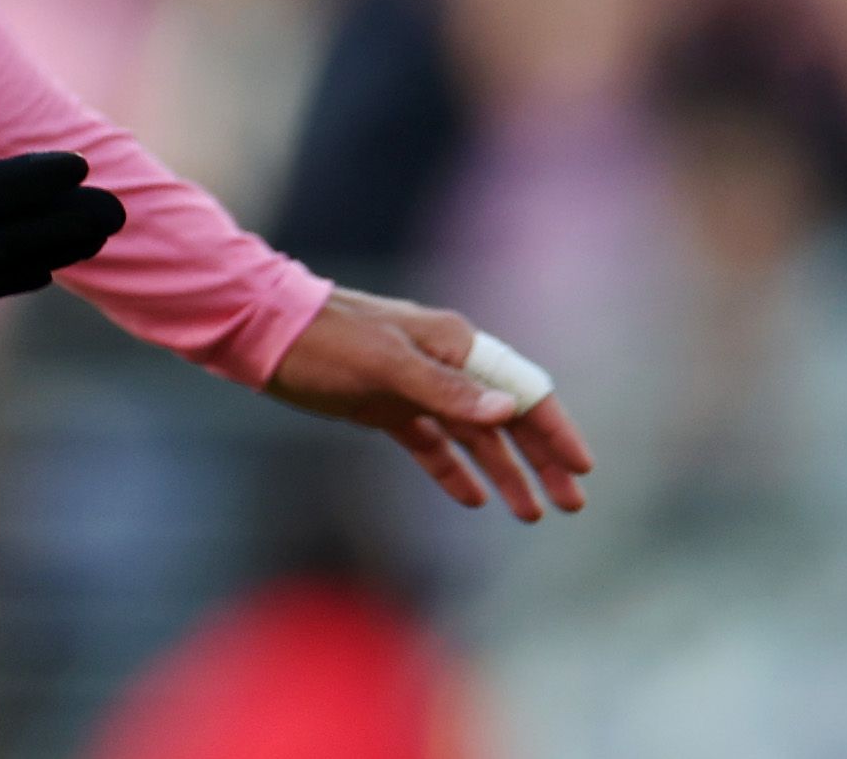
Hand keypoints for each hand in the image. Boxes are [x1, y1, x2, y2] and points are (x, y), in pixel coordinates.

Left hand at [266, 287, 594, 523]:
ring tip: (530, 514)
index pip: (522, 392)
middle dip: (540, 461)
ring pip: (473, 437)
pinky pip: (431, 444)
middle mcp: (444, 365)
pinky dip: (453, 471)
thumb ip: (448, 392)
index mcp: (456, 345)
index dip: (554, 430)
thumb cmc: (328, 340)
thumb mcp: (388, 366)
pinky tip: (474, 499)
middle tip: (571, 504)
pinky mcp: (387, 408)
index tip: (581, 468)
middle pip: (506, 419)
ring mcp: (416, 388)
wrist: (264, 332)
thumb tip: (510, 410)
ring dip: (503, 473)